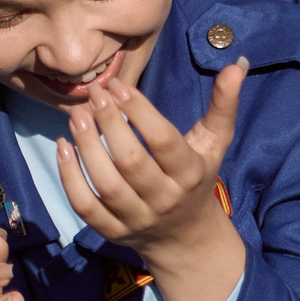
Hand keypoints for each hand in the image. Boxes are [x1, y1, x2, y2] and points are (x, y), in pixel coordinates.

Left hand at [59, 68, 248, 300]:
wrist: (186, 237)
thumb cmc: (198, 178)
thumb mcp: (215, 143)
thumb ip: (224, 105)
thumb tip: (237, 64)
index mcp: (191, 173)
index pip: (163, 141)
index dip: (139, 112)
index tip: (119, 87)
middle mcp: (165, 198)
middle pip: (130, 161)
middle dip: (109, 124)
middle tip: (94, 95)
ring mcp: (136, 218)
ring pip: (105, 183)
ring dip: (86, 146)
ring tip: (76, 116)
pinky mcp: (111, 231)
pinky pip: (84, 205)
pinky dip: (69, 176)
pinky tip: (62, 147)